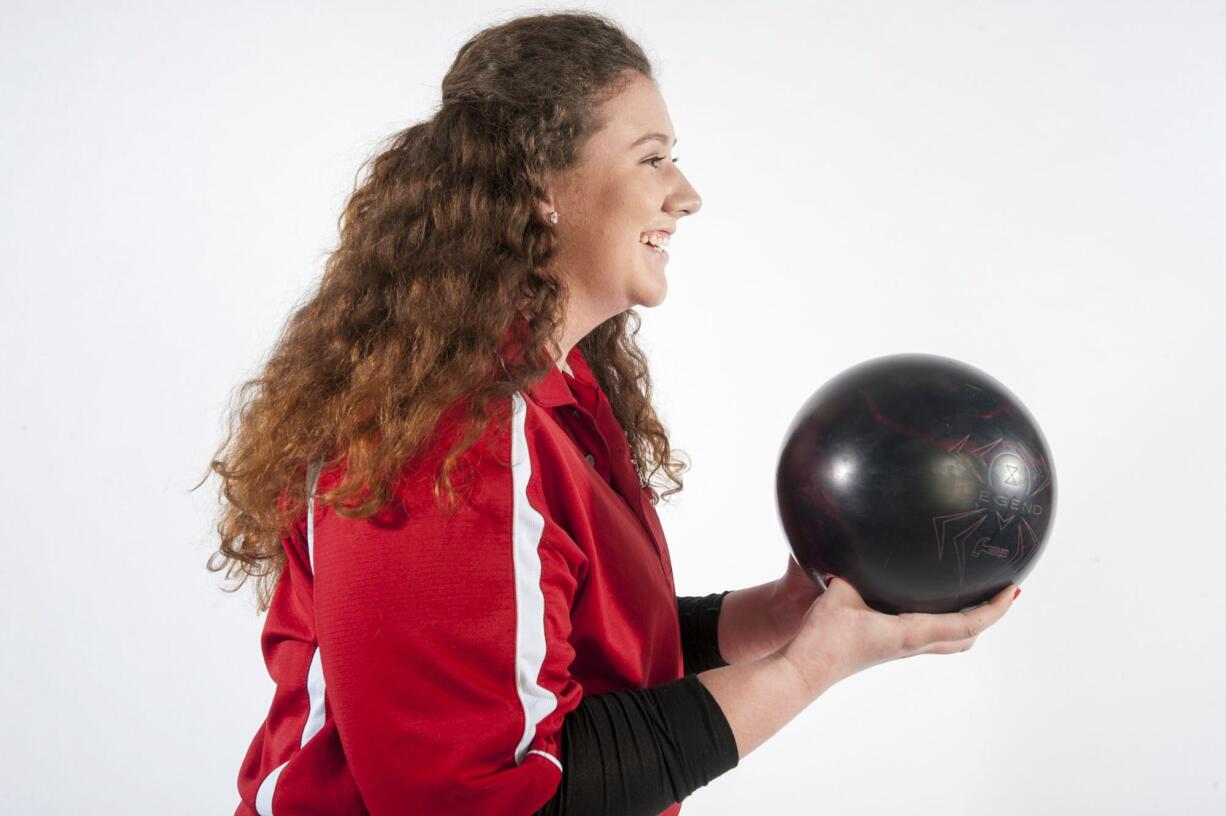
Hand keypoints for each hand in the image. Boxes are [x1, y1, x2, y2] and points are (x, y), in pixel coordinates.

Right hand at [778, 574, 1018, 695]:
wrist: (807, 667)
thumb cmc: (824, 635)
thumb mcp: (841, 590)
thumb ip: (856, 566)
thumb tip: (862, 539)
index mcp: (911, 632)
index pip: (969, 624)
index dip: (995, 608)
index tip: (1013, 590)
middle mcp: (914, 644)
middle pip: (967, 637)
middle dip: (989, 616)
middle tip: (999, 592)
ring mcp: (903, 650)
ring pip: (950, 641)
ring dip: (968, 623)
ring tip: (974, 598)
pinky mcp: (890, 648)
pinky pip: (930, 637)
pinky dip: (945, 622)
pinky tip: (927, 603)